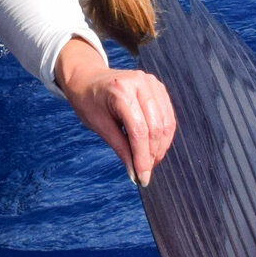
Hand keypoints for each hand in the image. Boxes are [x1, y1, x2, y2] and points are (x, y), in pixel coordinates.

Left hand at [54, 40, 176, 184]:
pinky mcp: (158, 87)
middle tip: (145, 172)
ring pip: (166, 123)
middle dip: (153, 154)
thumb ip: (120, 149)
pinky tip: (154, 147)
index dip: (143, 158)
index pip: (139, 131)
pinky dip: (164, 135)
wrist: (87, 78)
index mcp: (120, 91)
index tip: (143, 179)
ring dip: (161, 147)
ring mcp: (151, 83)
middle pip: (155, 128)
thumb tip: (136, 174)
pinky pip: (168, 116)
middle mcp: (140, 83)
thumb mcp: (100, 126)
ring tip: (150, 162)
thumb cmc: (89, 102)